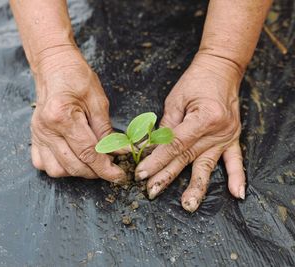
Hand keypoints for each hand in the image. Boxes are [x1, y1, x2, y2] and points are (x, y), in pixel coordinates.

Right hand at [30, 48, 126, 183]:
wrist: (53, 66)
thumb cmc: (76, 78)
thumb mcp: (98, 100)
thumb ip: (107, 130)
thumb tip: (120, 152)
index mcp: (61, 116)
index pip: (87, 152)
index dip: (105, 168)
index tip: (119, 175)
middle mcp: (45, 129)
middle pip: (73, 165)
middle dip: (95, 172)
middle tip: (110, 168)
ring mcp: (37, 134)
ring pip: (57, 170)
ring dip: (77, 172)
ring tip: (91, 162)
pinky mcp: (34, 137)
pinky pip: (43, 164)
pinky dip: (59, 167)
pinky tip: (71, 159)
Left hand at [135, 54, 245, 211]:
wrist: (221, 69)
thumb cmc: (196, 81)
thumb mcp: (175, 100)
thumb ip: (165, 127)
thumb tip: (149, 149)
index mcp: (203, 118)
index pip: (174, 145)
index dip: (156, 160)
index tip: (141, 172)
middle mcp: (217, 130)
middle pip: (186, 158)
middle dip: (166, 176)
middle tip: (151, 191)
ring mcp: (227, 136)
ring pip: (206, 165)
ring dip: (196, 187)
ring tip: (188, 205)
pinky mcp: (232, 138)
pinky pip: (235, 161)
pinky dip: (237, 177)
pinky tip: (237, 194)